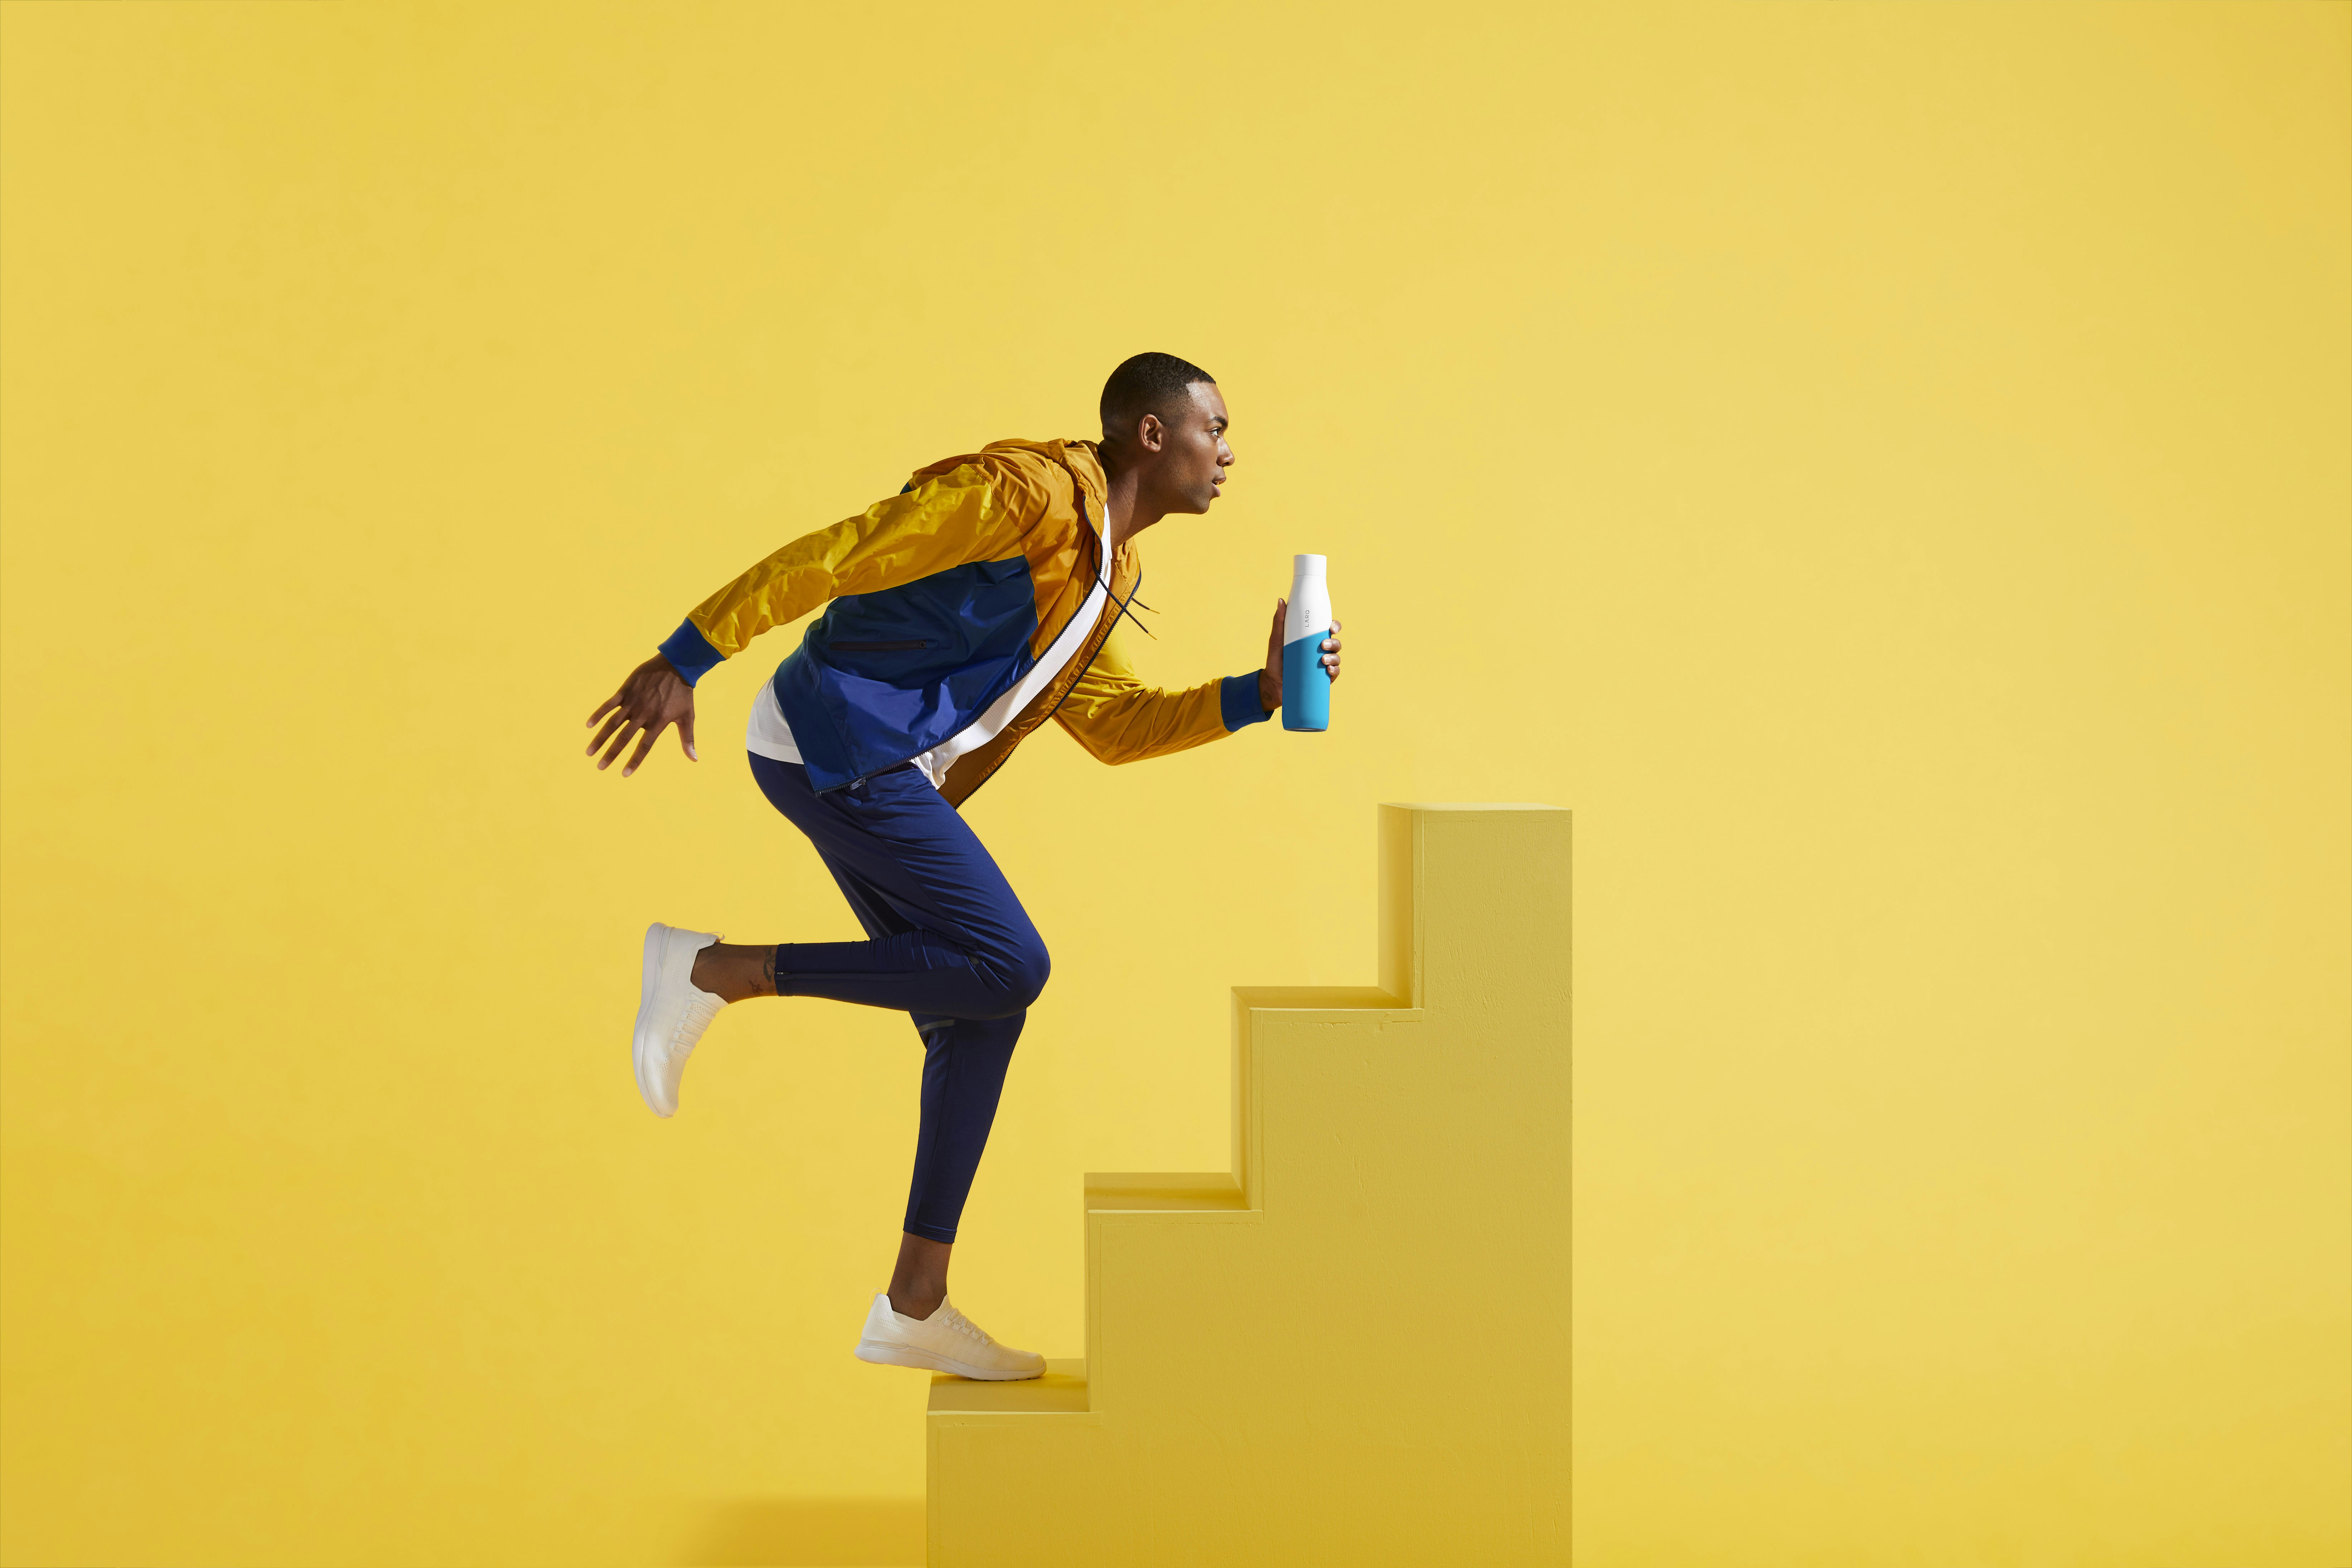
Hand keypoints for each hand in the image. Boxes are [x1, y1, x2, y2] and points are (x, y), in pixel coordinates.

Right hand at [587, 654, 697, 776]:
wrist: (676, 665)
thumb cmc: (683, 693)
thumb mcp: (687, 717)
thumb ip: (687, 739)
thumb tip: (694, 760)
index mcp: (658, 722)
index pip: (644, 747)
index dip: (634, 761)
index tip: (624, 774)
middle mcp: (643, 714)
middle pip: (624, 738)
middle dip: (611, 754)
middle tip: (600, 767)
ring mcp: (633, 702)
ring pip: (613, 723)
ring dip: (600, 738)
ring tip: (589, 752)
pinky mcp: (626, 690)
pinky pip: (609, 704)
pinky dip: (598, 714)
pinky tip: (588, 725)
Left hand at [1257, 597, 1342, 713]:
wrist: (1273, 682)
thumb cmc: (1276, 658)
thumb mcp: (1277, 639)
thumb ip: (1279, 620)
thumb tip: (1281, 600)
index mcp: (1313, 639)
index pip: (1329, 629)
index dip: (1334, 626)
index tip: (1331, 627)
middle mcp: (1321, 650)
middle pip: (1336, 643)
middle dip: (1333, 642)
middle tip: (1322, 645)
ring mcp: (1323, 664)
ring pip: (1337, 657)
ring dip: (1334, 657)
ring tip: (1323, 660)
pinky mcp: (1323, 678)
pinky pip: (1334, 673)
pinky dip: (1334, 671)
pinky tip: (1328, 670)